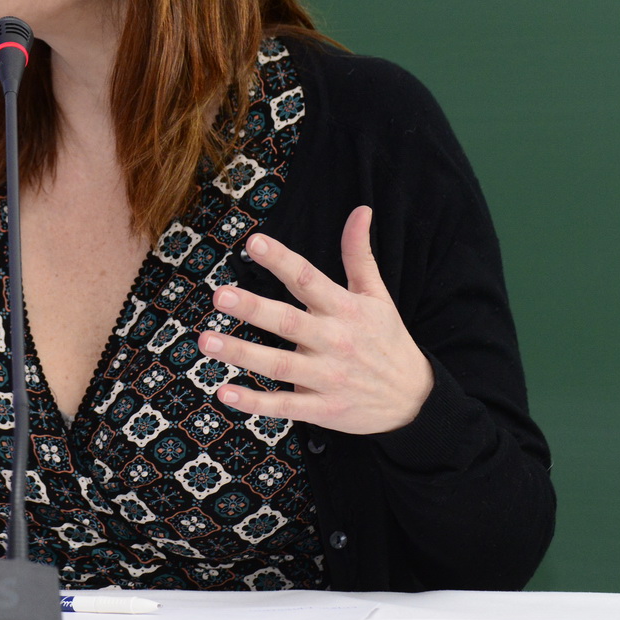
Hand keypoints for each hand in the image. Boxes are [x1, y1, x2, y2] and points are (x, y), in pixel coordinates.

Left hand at [197, 207, 432, 434]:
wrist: (414, 400)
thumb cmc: (387, 339)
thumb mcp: (377, 295)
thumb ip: (359, 254)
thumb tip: (360, 210)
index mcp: (345, 309)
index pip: (308, 279)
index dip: (281, 260)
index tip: (253, 242)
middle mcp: (334, 341)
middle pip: (288, 322)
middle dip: (253, 308)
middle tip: (219, 295)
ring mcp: (327, 378)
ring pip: (279, 365)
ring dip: (241, 354)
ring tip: (205, 341)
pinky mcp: (322, 409)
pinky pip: (283, 407)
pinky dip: (254, 403)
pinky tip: (224, 392)